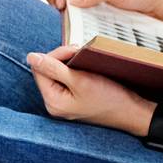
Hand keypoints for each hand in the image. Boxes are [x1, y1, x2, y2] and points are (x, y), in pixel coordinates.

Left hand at [26, 45, 154, 136]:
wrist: (131, 112)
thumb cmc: (109, 98)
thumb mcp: (80, 80)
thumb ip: (53, 68)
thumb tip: (30, 57)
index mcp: (52, 101)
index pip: (40, 69)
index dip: (55, 55)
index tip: (75, 50)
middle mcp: (54, 104)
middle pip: (46, 71)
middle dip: (62, 58)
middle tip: (81, 51)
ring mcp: (63, 103)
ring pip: (57, 73)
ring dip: (69, 62)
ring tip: (84, 58)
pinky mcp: (73, 100)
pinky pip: (66, 80)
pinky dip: (74, 70)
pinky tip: (86, 67)